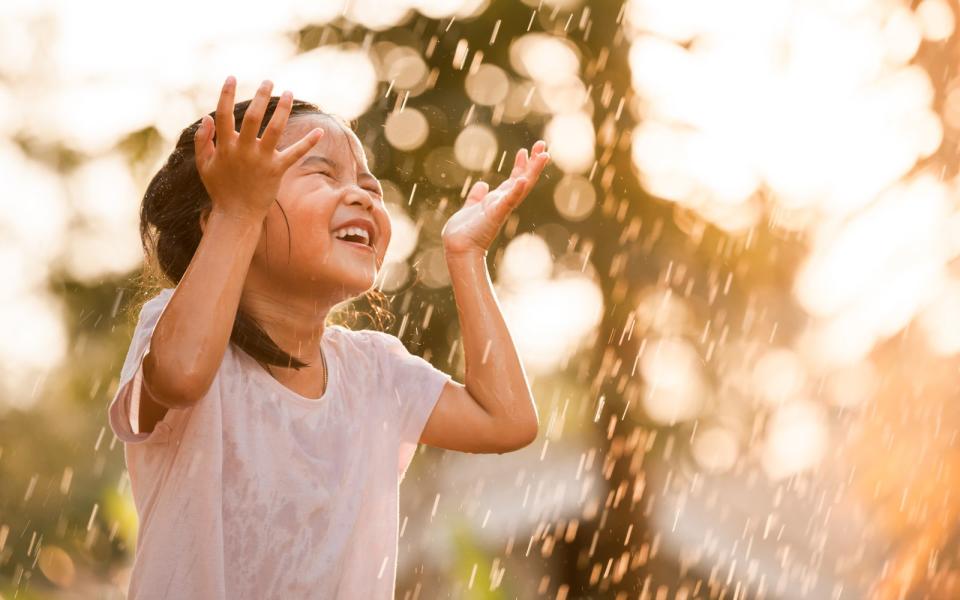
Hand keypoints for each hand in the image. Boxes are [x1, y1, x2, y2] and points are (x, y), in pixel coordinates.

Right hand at [194, 76, 323, 221]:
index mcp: (225, 147)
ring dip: (283, 110)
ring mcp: (262, 160)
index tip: (231, 78)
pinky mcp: (277, 170)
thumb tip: (207, 117)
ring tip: (289, 93)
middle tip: (268, 80)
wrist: (237, 215)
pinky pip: (295, 154)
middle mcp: (244, 151)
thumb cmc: (220, 189)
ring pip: (275, 130)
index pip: (224, 115)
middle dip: (261, 96)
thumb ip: (203, 141)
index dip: (226, 95)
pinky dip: (308, 143)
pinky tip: (320, 130)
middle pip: (254, 117)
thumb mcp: (205, 165)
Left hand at [441, 140, 549, 255]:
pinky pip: (507, 201)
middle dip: (533, 163)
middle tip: (543, 145)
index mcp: (497, 200)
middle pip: (523, 179)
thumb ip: (477, 196)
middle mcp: (503, 203)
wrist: (458, 248)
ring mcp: (501, 208)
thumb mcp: (471, 207)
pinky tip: (522, 179)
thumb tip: (482, 184)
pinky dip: (515, 191)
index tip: (524, 150)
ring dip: (533, 170)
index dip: (520, 165)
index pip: (513, 179)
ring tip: (543, 155)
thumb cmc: (464, 232)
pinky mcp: (495, 214)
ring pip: (521, 186)